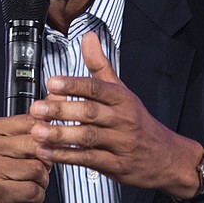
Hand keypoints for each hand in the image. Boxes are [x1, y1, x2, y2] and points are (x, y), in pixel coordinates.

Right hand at [0, 114, 51, 202]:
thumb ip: (29, 129)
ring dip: (41, 182)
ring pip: (38, 169)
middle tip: (36, 170)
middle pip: (38, 145)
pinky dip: (37, 198)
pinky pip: (33, 190)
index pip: (32, 122)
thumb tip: (57, 103)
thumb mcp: (7, 146)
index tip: (42, 148)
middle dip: (45, 162)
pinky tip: (25, 197)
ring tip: (28, 184)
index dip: (46, 138)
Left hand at [29, 32, 203, 198]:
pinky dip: (66, 157)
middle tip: (37, 108)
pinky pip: (89, 160)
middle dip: (62, 109)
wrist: (166, 157)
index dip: (75, 84)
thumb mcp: (122, 90)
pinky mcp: (116, 166)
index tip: (52, 82)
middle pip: (91, 112)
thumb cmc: (138, 122)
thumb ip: (100, 65)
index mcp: (122, 98)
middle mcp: (123, 119)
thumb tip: (88, 36)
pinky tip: (47, 152)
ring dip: (61, 135)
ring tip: (38, 131)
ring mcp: (120, 143)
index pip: (98, 88)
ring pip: (89, 137)